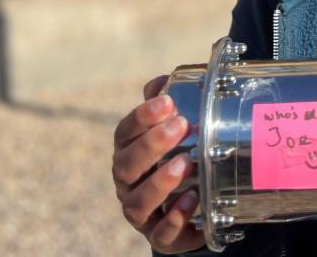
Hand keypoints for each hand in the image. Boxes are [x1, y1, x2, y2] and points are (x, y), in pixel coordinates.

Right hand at [113, 75, 204, 252]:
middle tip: (180, 126)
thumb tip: (164, 80)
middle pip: (125, 167)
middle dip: (151, 146)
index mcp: (128, 152)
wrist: (186, 203)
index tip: (167, 102)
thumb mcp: (172, 129)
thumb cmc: (174, 156)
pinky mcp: (160, 236)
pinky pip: (160, 234)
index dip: (141, 118)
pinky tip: (192, 199)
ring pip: (136, 204)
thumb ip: (166, 103)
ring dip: (159, 184)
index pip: (123, 133)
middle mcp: (128, 183)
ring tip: (186, 163)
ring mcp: (141, 212)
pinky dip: (175, 219)